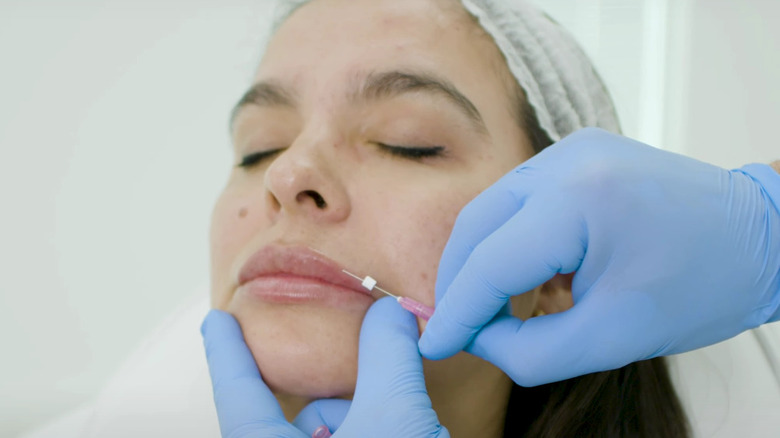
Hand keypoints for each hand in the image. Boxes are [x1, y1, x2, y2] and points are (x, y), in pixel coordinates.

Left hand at [201, 298, 448, 437]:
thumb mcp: (395, 417)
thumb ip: (388, 355)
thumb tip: (390, 314)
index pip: (238, 392)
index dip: (227, 350)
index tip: (216, 321)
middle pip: (308, 411)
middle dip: (348, 396)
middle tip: (390, 394)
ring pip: (336, 432)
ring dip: (372, 419)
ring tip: (410, 431)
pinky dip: (378, 434)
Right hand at [419, 127, 779, 385]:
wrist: (759, 235)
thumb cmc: (703, 285)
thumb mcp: (612, 339)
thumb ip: (528, 351)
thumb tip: (475, 337)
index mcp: (581, 200)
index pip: (490, 262)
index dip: (455, 311)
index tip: (434, 345)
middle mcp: (567, 160)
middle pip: (476, 226)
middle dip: (459, 283)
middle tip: (458, 329)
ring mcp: (571, 149)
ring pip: (490, 210)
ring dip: (481, 260)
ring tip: (491, 307)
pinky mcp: (576, 153)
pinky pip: (517, 199)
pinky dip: (507, 239)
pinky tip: (524, 273)